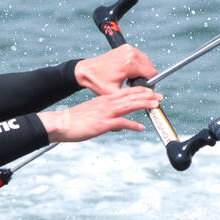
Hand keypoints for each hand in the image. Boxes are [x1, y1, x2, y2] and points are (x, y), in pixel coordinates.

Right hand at [37, 87, 163, 142]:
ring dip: (143, 105)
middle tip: (159, 97)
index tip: (150, 93)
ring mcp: (105, 113)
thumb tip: (117, 125)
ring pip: (128, 105)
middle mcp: (106, 103)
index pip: (125, 92)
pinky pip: (121, 123)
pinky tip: (140, 128)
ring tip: (155, 106)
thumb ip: (106, 117)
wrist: (60, 123)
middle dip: (146, 96)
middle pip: (130, 96)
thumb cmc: (74, 120)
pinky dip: (132, 125)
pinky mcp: (102, 123)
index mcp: (104, 99)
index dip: (140, 92)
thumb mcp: (92, 114)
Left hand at [74, 44, 157, 93]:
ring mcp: (128, 49)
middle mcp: (131, 53)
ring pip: (146, 62)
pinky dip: (137, 64)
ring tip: (129, 78)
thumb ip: (132, 96)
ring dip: (141, 71)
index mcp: (130, 64)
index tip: (141, 89)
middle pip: (150, 67)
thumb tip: (147, 98)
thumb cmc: (98, 82)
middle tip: (132, 84)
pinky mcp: (126, 47)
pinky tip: (127, 71)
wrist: (86, 71)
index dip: (149, 84)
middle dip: (144, 77)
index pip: (152, 73)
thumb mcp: (115, 93)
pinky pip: (139, 57)